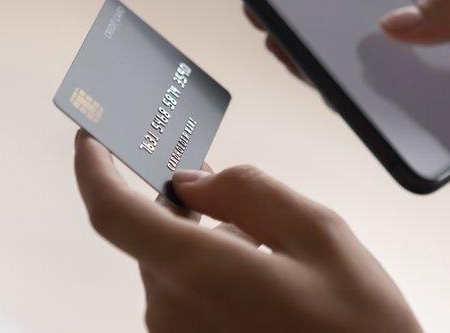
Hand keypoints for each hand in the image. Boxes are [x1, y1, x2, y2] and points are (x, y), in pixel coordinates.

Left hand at [74, 130, 421, 332]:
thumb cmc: (358, 328)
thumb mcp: (318, 234)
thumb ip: (248, 192)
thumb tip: (192, 182)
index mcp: (198, 272)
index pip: (112, 212)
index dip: (93, 168)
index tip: (91, 137)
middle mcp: (172, 312)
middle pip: (154, 237)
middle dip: (189, 212)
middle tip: (239, 203)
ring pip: (174, 269)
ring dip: (209, 250)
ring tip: (277, 263)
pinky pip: (186, 303)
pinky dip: (214, 282)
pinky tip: (268, 291)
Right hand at [245, 0, 449, 267]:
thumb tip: (393, 20)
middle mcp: (436, 59)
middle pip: (364, 40)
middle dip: (315, 25)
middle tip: (269, 7)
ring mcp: (430, 105)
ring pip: (365, 85)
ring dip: (323, 67)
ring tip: (282, 43)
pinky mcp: (432, 148)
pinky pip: (386, 131)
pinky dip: (356, 114)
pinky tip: (329, 92)